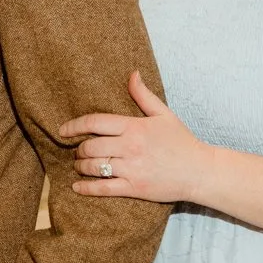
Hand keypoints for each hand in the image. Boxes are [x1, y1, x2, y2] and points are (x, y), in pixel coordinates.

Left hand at [59, 72, 209, 204]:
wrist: (200, 171)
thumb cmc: (182, 141)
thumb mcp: (164, 114)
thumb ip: (143, 95)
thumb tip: (132, 73)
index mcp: (134, 127)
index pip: (95, 123)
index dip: (74, 126)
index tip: (63, 130)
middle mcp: (129, 147)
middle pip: (90, 146)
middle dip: (79, 149)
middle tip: (78, 150)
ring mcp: (131, 168)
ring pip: (94, 167)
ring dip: (81, 166)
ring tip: (79, 165)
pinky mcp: (134, 188)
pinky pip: (103, 188)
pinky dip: (87, 188)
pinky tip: (77, 187)